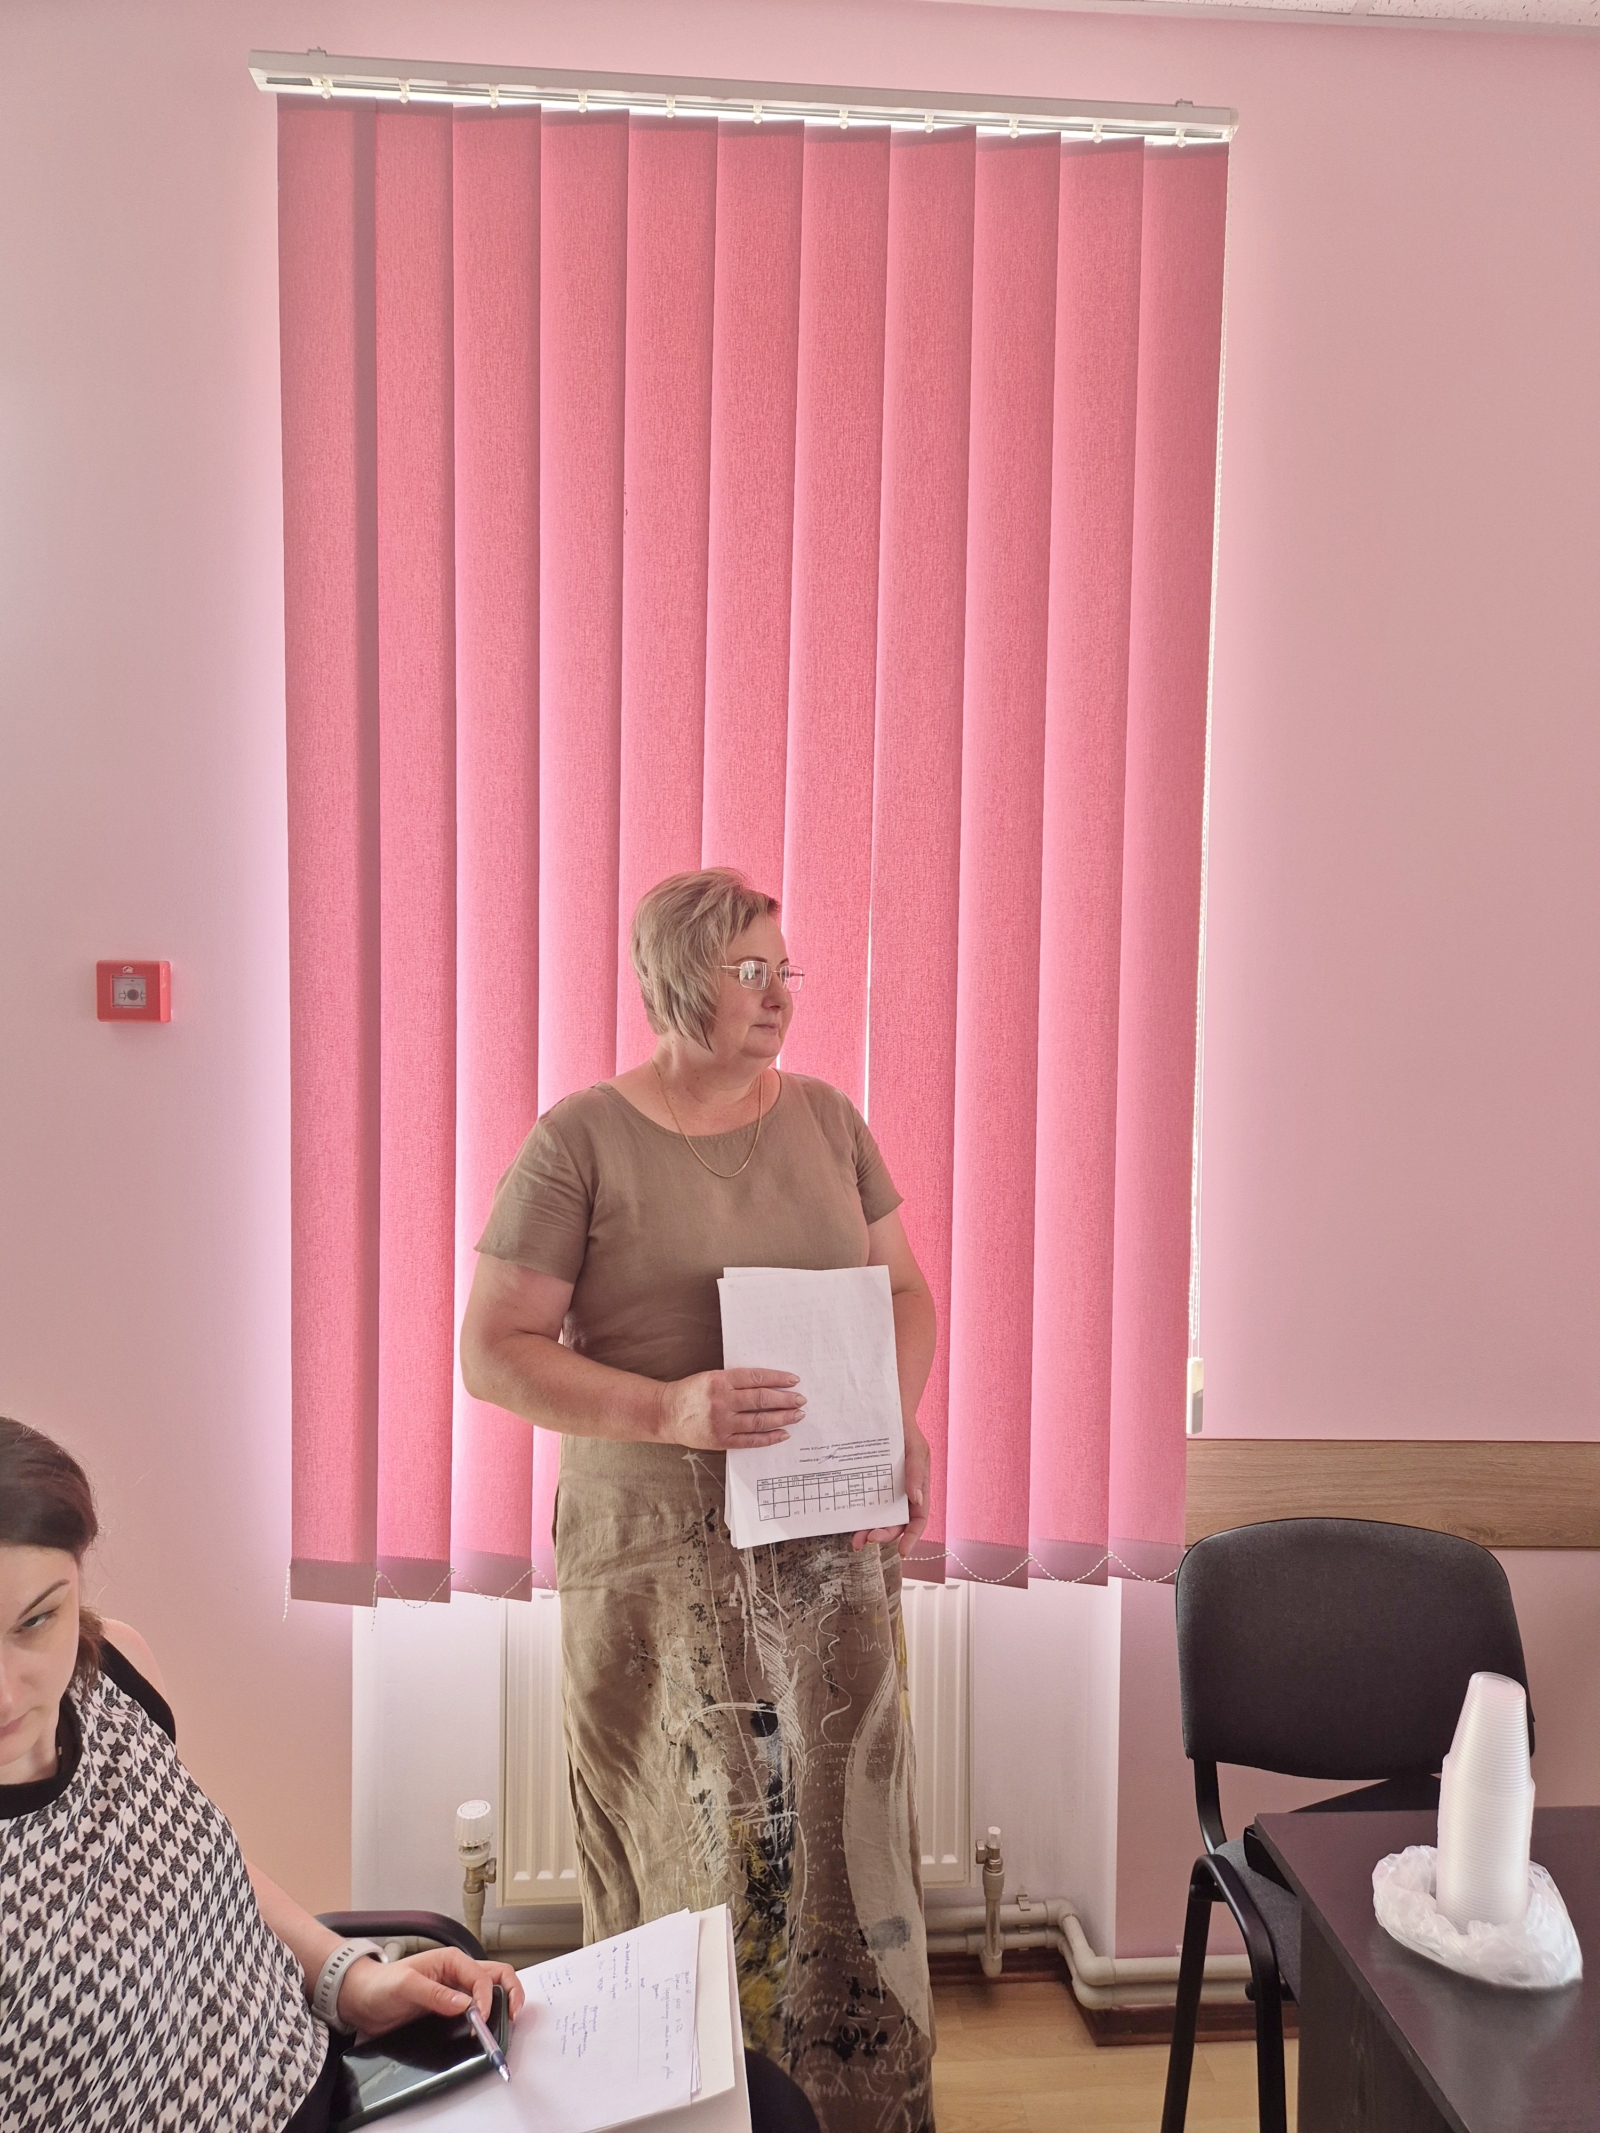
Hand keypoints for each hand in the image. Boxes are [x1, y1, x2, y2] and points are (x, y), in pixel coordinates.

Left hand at [337, 1946, 525, 2039]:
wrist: (362, 1999)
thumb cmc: (380, 1985)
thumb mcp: (405, 1986)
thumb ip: (435, 1994)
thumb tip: (465, 2004)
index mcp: (451, 1960)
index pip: (481, 1977)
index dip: (486, 1998)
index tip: (481, 2020)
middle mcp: (457, 1973)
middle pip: (496, 1976)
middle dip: (510, 1993)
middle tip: (513, 2016)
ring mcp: (455, 1990)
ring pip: (491, 1992)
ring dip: (502, 2004)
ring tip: (505, 2023)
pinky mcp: (449, 2007)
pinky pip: (476, 2009)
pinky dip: (488, 2016)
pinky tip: (486, 2028)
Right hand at [658, 1368, 804, 1451]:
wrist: (667, 1413)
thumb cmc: (692, 1392)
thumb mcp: (712, 1377)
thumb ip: (737, 1381)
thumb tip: (770, 1384)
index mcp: (720, 1380)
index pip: (756, 1378)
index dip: (778, 1378)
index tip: (794, 1380)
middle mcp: (722, 1401)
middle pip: (761, 1400)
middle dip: (785, 1400)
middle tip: (801, 1400)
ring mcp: (722, 1423)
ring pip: (759, 1420)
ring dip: (782, 1418)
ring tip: (798, 1415)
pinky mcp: (721, 1440)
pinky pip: (750, 1441)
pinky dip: (769, 1437)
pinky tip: (783, 1433)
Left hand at [853, 1424, 931, 1558]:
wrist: (886, 1413)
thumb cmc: (907, 1431)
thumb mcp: (917, 1449)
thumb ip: (917, 1473)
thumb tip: (916, 1498)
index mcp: (918, 1490)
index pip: (918, 1520)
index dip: (912, 1538)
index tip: (902, 1551)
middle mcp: (900, 1496)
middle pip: (896, 1524)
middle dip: (884, 1535)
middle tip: (869, 1539)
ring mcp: (883, 1492)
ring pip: (878, 1519)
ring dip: (868, 1532)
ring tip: (856, 1540)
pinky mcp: (866, 1486)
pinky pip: (861, 1505)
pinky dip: (856, 1517)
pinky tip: (847, 1523)